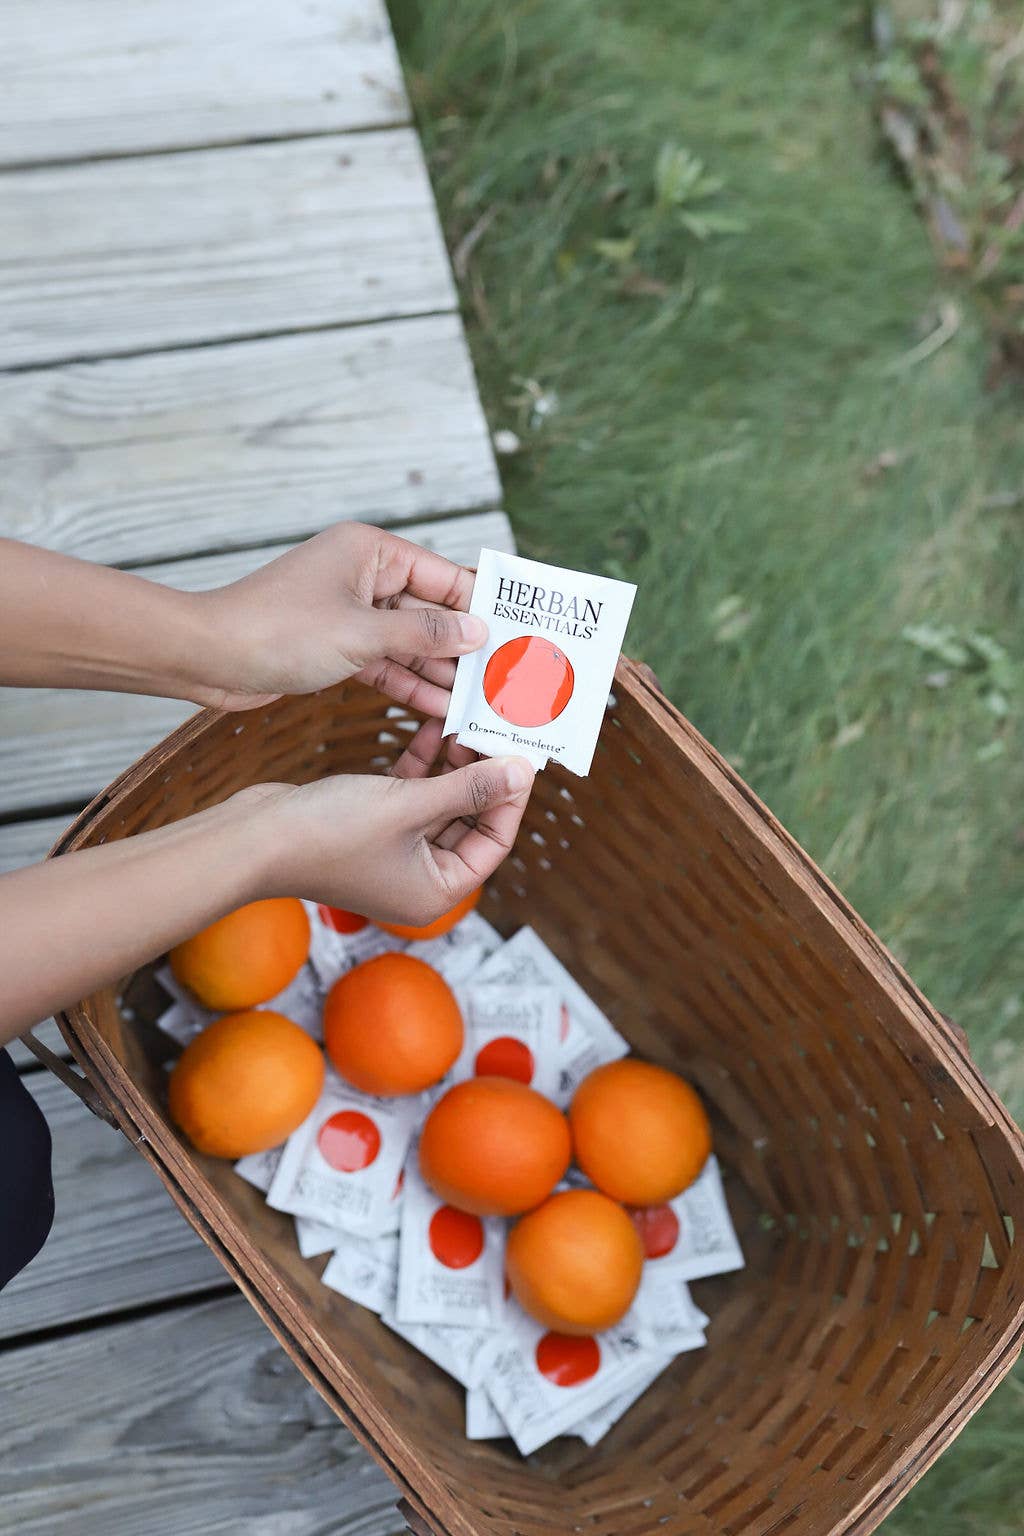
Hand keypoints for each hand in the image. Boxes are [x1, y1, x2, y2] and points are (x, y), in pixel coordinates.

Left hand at [190, 523, 486, 714]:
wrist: (207, 658)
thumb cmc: (275, 631)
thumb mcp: (361, 634)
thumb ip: (424, 635)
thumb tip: (477, 632)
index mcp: (370, 551)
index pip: (443, 576)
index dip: (482, 605)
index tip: (519, 632)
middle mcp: (363, 575)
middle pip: (430, 611)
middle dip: (465, 646)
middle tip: (506, 676)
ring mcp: (350, 612)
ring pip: (410, 642)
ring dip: (441, 672)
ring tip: (480, 701)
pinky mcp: (337, 646)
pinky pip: (386, 662)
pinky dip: (410, 683)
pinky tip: (441, 708)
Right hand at [252, 720, 534, 924]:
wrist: (252, 838)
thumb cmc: (328, 834)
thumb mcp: (410, 806)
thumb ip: (469, 788)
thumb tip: (521, 773)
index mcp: (435, 892)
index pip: (493, 843)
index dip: (511, 797)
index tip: (522, 755)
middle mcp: (418, 879)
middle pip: (469, 823)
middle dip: (483, 776)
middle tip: (498, 731)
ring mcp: (393, 854)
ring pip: (439, 805)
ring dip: (453, 765)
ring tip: (469, 721)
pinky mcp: (369, 828)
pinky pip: (410, 796)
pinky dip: (422, 766)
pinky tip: (433, 728)